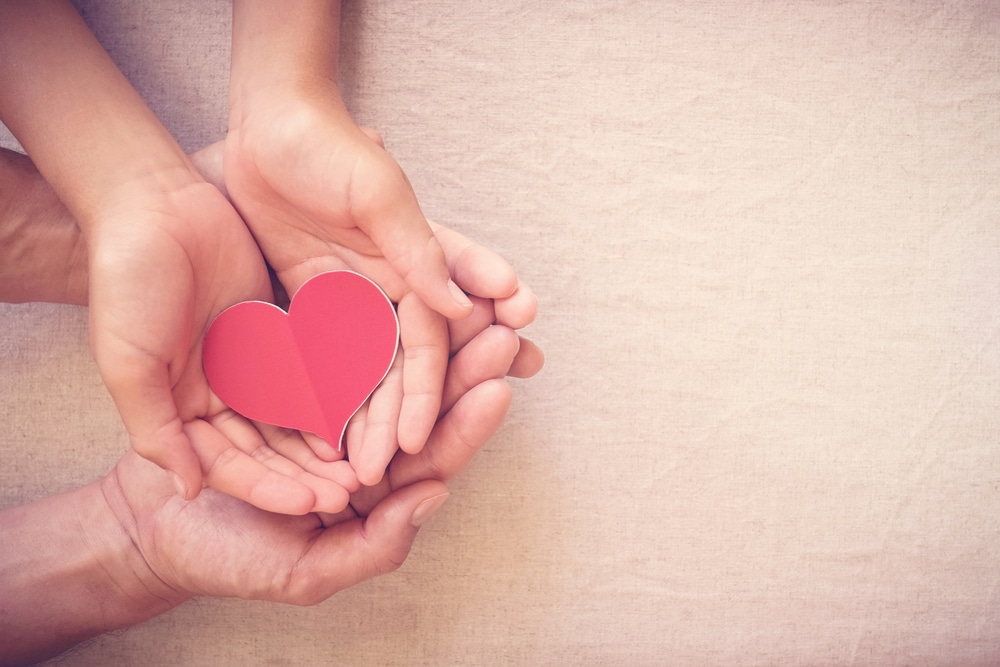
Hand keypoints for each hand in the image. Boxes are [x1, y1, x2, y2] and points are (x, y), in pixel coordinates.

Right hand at [76, 170, 358, 514]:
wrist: (151, 205)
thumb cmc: (127, 283)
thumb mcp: (128, 362)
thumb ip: (155, 428)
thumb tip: (189, 490)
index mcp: (179, 410)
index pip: (230, 465)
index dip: (268, 488)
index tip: (311, 506)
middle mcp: (216, 396)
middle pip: (267, 451)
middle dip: (305, 476)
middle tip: (351, 495)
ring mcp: (247, 366)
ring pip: (291, 419)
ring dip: (323, 445)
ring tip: (363, 467)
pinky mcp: (274, 333)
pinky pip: (307, 372)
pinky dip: (331, 396)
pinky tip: (364, 414)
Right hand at [101, 322, 527, 603]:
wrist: (145, 524)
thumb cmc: (221, 558)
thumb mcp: (300, 572)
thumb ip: (372, 546)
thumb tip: (436, 496)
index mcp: (371, 492)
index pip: (430, 457)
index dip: (464, 425)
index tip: (499, 389)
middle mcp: (359, 445)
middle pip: (419, 405)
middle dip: (461, 370)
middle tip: (502, 334)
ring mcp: (325, 406)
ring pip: (386, 367)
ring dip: (428, 337)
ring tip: (468, 302)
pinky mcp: (291, 375)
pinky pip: (335, 346)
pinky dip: (368, 320)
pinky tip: (399, 290)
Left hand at [219, 102, 541, 479]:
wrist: (272, 122)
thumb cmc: (331, 146)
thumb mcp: (381, 192)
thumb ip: (418, 250)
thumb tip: (461, 308)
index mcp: (415, 267)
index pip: (427, 343)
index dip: (426, 392)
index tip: (418, 440)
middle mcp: (389, 289)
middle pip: (399, 369)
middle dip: (397, 420)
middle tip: (384, 470)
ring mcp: (350, 298)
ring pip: (362, 372)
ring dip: (364, 419)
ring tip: (356, 470)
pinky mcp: (311, 300)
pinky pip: (319, 356)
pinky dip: (322, 393)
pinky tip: (317, 434)